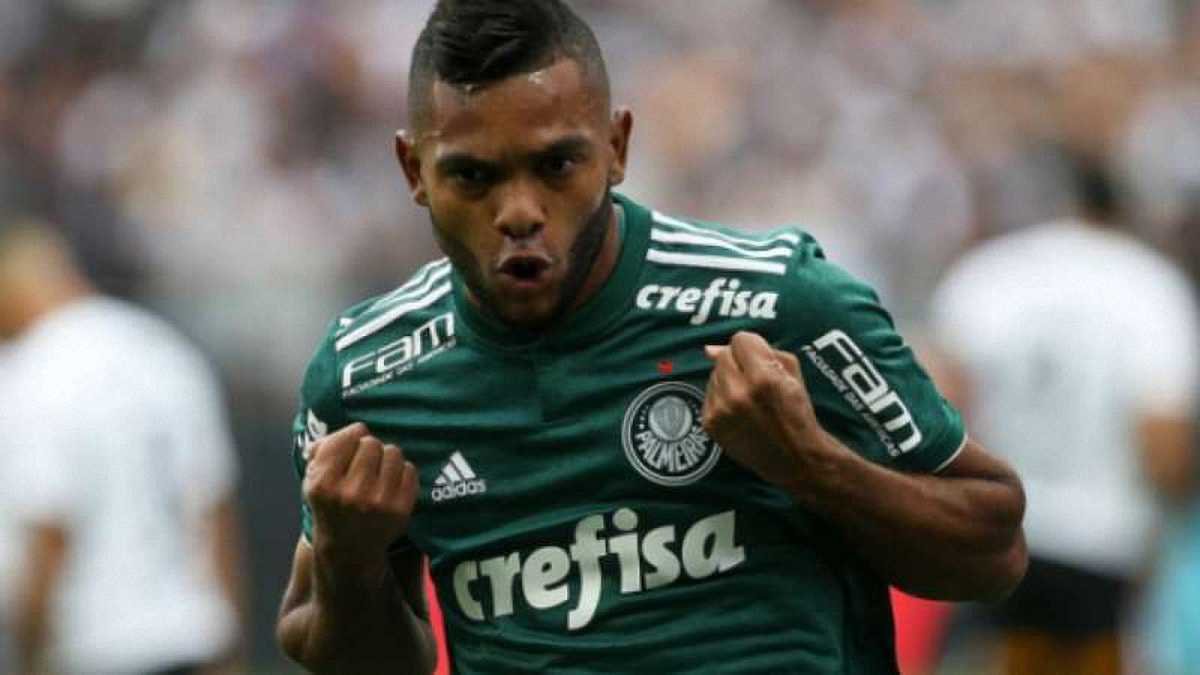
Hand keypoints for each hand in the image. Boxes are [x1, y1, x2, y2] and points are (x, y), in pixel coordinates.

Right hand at [302, 423, 419, 585]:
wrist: (348, 549)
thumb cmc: (331, 505)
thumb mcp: (313, 480)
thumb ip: (323, 450)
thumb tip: (353, 429)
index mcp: (323, 484)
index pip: (347, 438)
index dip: (351, 436)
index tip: (352, 444)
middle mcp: (350, 494)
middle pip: (371, 443)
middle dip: (368, 449)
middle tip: (365, 463)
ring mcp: (378, 503)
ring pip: (393, 452)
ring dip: (387, 458)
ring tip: (378, 472)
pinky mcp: (400, 510)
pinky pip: (410, 470)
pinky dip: (402, 472)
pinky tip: (390, 484)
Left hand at [702, 331, 833, 490]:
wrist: (794, 458)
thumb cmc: (797, 412)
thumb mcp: (791, 373)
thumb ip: (759, 351)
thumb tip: (710, 349)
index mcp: (763, 378)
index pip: (740, 340)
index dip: (753, 348)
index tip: (762, 362)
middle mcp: (738, 393)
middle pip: (723, 357)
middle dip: (739, 363)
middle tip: (755, 381)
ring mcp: (721, 410)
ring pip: (713, 375)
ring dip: (728, 380)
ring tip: (748, 398)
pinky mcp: (710, 424)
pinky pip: (708, 395)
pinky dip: (721, 397)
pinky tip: (738, 410)